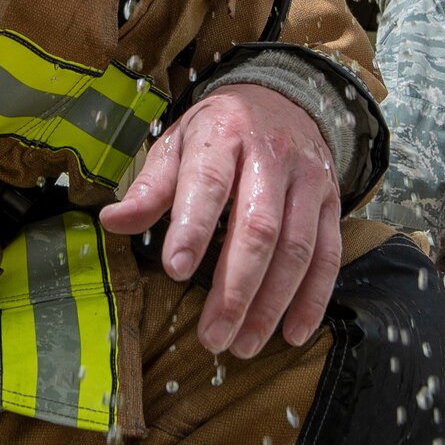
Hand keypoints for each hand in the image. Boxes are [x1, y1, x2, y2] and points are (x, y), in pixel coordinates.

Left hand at [99, 83, 340, 356]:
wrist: (281, 99)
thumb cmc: (218, 132)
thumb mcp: (177, 144)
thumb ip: (149, 188)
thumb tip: (112, 222)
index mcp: (223, 136)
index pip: (208, 183)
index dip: (193, 227)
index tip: (176, 269)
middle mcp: (272, 156)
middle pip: (259, 227)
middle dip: (235, 287)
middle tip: (212, 336)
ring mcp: (309, 181)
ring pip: (297, 249)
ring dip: (271, 304)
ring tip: (241, 344)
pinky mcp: (332, 203)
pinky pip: (328, 256)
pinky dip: (312, 299)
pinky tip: (291, 333)